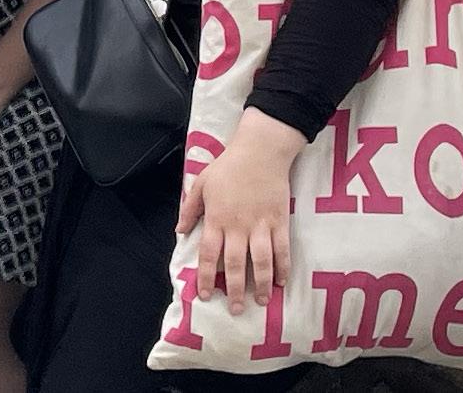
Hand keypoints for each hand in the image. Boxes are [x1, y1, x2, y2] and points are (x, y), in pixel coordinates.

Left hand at [177, 112, 305, 313]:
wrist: (260, 152)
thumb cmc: (228, 167)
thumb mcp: (201, 185)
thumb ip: (190, 209)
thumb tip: (180, 231)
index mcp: (217, 219)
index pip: (209, 255)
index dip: (206, 277)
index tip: (206, 295)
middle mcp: (238, 226)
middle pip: (236, 264)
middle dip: (234, 289)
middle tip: (235, 309)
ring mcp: (261, 225)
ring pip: (261, 261)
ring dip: (260, 284)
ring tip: (260, 302)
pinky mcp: (279, 221)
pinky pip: (282, 249)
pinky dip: (283, 267)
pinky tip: (281, 281)